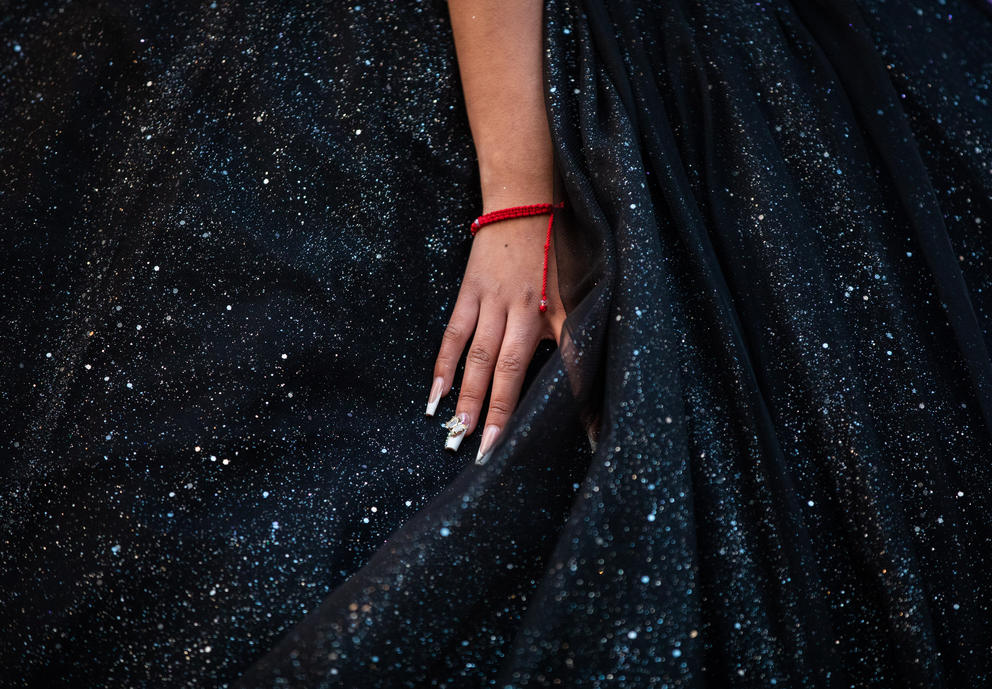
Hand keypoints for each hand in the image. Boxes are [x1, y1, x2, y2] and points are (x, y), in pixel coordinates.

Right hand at [426, 211, 565, 461]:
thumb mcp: (580, 290)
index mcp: (557, 312)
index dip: (579, 406)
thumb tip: (591, 376)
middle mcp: (525, 310)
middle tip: (487, 455)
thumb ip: (580, 332)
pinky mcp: (468, 293)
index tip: (587, 443)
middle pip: (510, 371)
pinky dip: (442, 366)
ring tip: (458, 434)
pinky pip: (453, 334)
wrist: (523, 204)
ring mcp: (492, 301)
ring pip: (478, 357)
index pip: (569, 366)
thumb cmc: (557, 251)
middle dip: (500, 414)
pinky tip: (433, 397)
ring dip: (468, 397)